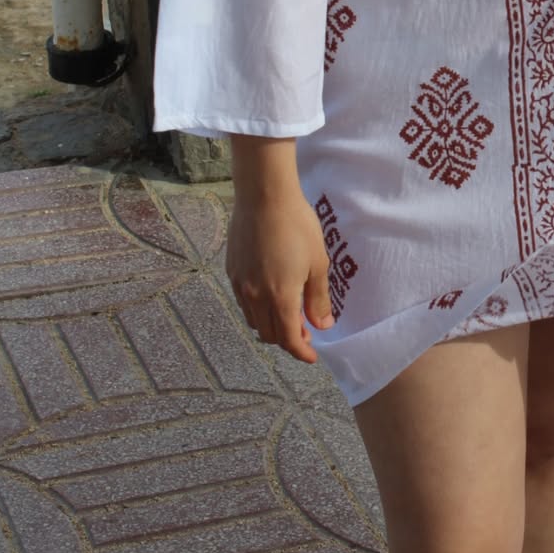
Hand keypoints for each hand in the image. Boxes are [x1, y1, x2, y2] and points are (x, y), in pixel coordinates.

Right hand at [225, 184, 334, 363]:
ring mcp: (240, 284)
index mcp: (280, 297)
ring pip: (254, 320)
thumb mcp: (318, 263)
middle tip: (305, 331)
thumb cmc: (297, 226)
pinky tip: (269, 294)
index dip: (301, 352)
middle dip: (287, 339)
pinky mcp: (232, 270)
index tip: (312, 356)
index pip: (289, 339)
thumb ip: (318, 299)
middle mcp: (256, 296)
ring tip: (287, 313)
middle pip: (269, 334)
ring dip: (271, 325)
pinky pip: (244, 301)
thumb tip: (321, 325)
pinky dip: (257, 308)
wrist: (264, 196)